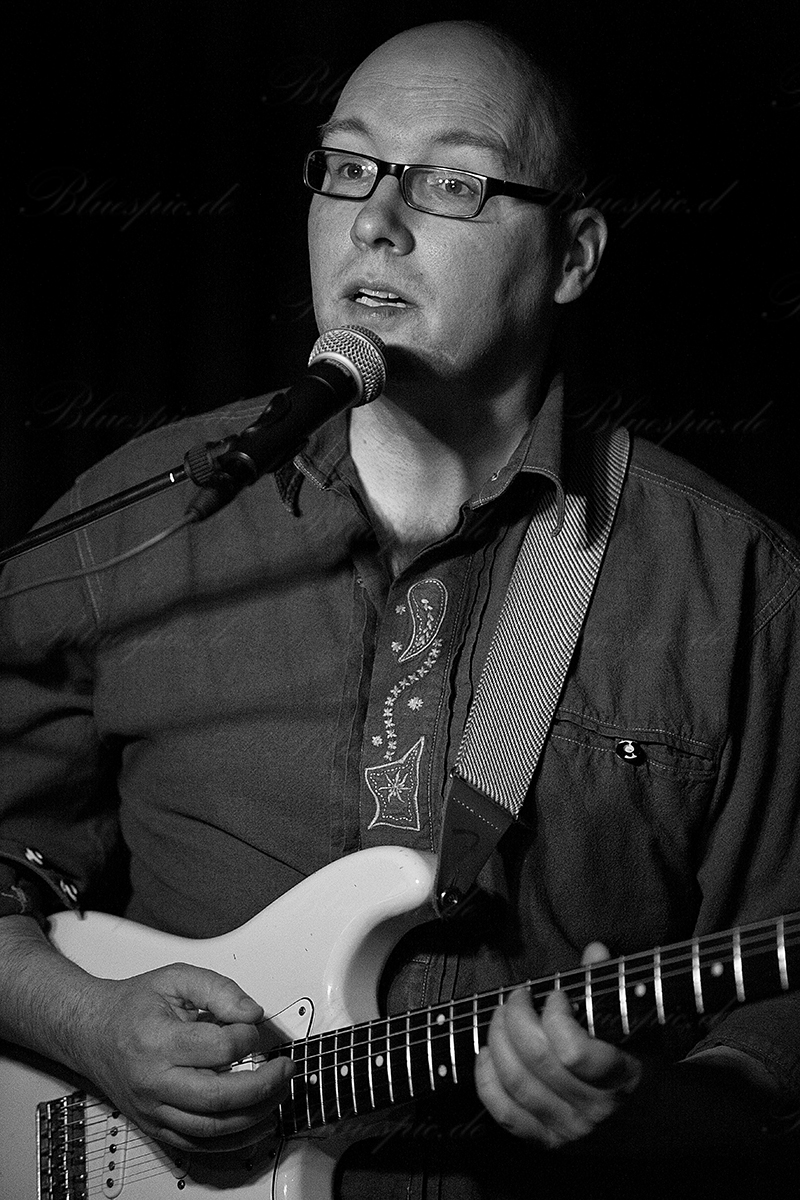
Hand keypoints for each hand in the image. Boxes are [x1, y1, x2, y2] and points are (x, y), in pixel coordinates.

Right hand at [71, 963, 292, 1152]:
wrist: (90, 1032)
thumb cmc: (132, 1006)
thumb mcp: (176, 978)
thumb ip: (219, 989)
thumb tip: (252, 1013)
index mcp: (158, 1041)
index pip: (218, 1050)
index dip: (247, 1037)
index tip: (253, 1027)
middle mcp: (154, 1082)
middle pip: (219, 1097)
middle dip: (263, 1085)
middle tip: (285, 1070)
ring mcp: (154, 1110)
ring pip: (212, 1129)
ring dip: (255, 1116)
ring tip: (278, 1095)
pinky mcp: (155, 1127)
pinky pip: (197, 1145)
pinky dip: (232, 1141)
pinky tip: (255, 1125)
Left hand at [475, 943, 640, 1147]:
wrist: (661, 1124)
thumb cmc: (646, 1064)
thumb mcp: (640, 1025)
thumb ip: (612, 986)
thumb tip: (594, 950)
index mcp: (622, 1079)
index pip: (573, 1052)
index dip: (556, 1016)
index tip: (557, 994)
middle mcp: (593, 1110)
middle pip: (536, 1061)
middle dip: (516, 1018)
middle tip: (518, 996)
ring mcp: (568, 1130)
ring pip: (516, 1084)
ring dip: (498, 1041)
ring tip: (501, 1016)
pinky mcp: (548, 1143)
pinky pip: (506, 1115)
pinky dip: (487, 1081)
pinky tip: (487, 1053)